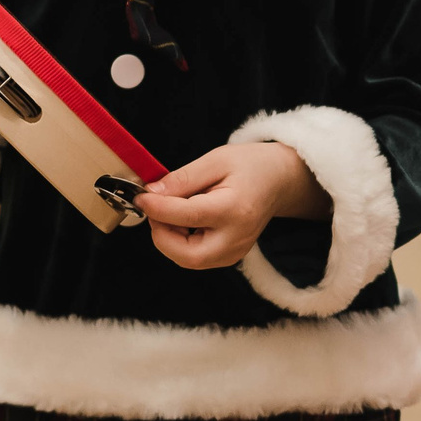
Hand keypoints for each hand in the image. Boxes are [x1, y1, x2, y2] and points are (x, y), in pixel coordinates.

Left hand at [136, 142, 325, 269]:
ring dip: (170, 239)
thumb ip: (182, 179)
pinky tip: (186, 221)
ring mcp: (236, 251)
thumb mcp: (216, 160)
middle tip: (157, 209)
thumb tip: (151, 194)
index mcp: (235, 209)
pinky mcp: (230, 257)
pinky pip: (195, 258)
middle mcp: (237, 237)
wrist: (279, 180)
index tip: (140, 196)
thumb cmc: (251, 166)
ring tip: (174, 211)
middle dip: (162, 234)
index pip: (186, 216)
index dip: (156, 208)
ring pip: (188, 259)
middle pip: (187, 255)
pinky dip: (181, 242)